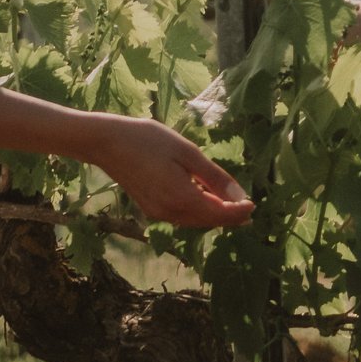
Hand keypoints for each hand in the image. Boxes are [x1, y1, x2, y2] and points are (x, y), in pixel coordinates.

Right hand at [92, 116, 253, 227]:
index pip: (220, 214)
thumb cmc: (148, 140)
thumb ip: (214, 177)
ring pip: (195, 221)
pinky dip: (197, 210)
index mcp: (182, 199)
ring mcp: (158, 214)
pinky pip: (182, 216)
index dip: (239, 212)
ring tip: (230, 202)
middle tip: (247, 206)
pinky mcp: (151, 210)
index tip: (254, 204)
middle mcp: (170, 213)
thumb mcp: (187, 153)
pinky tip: (204, 197)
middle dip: (229, 216)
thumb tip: (240, 197)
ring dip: (213, 214)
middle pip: (208, 221)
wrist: (107, 143)